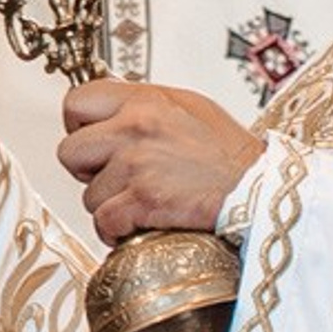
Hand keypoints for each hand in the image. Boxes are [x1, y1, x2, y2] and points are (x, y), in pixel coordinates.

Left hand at [57, 79, 263, 243]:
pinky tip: (139, 226)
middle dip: (87, 170)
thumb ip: (144, 106)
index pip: (76, 101)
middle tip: (115, 177)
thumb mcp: (190, 108)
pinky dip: (116, 231)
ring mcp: (137, 163)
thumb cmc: (231, 154)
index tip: (96, 143)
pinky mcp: (143, 199)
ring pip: (87, 194)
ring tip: (142, 202)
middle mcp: (136, 126)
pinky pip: (102, 222)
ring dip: (109, 204)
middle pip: (68, 151)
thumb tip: (108, 113)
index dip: (79, 127)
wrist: (263, 189)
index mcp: (145, 100)